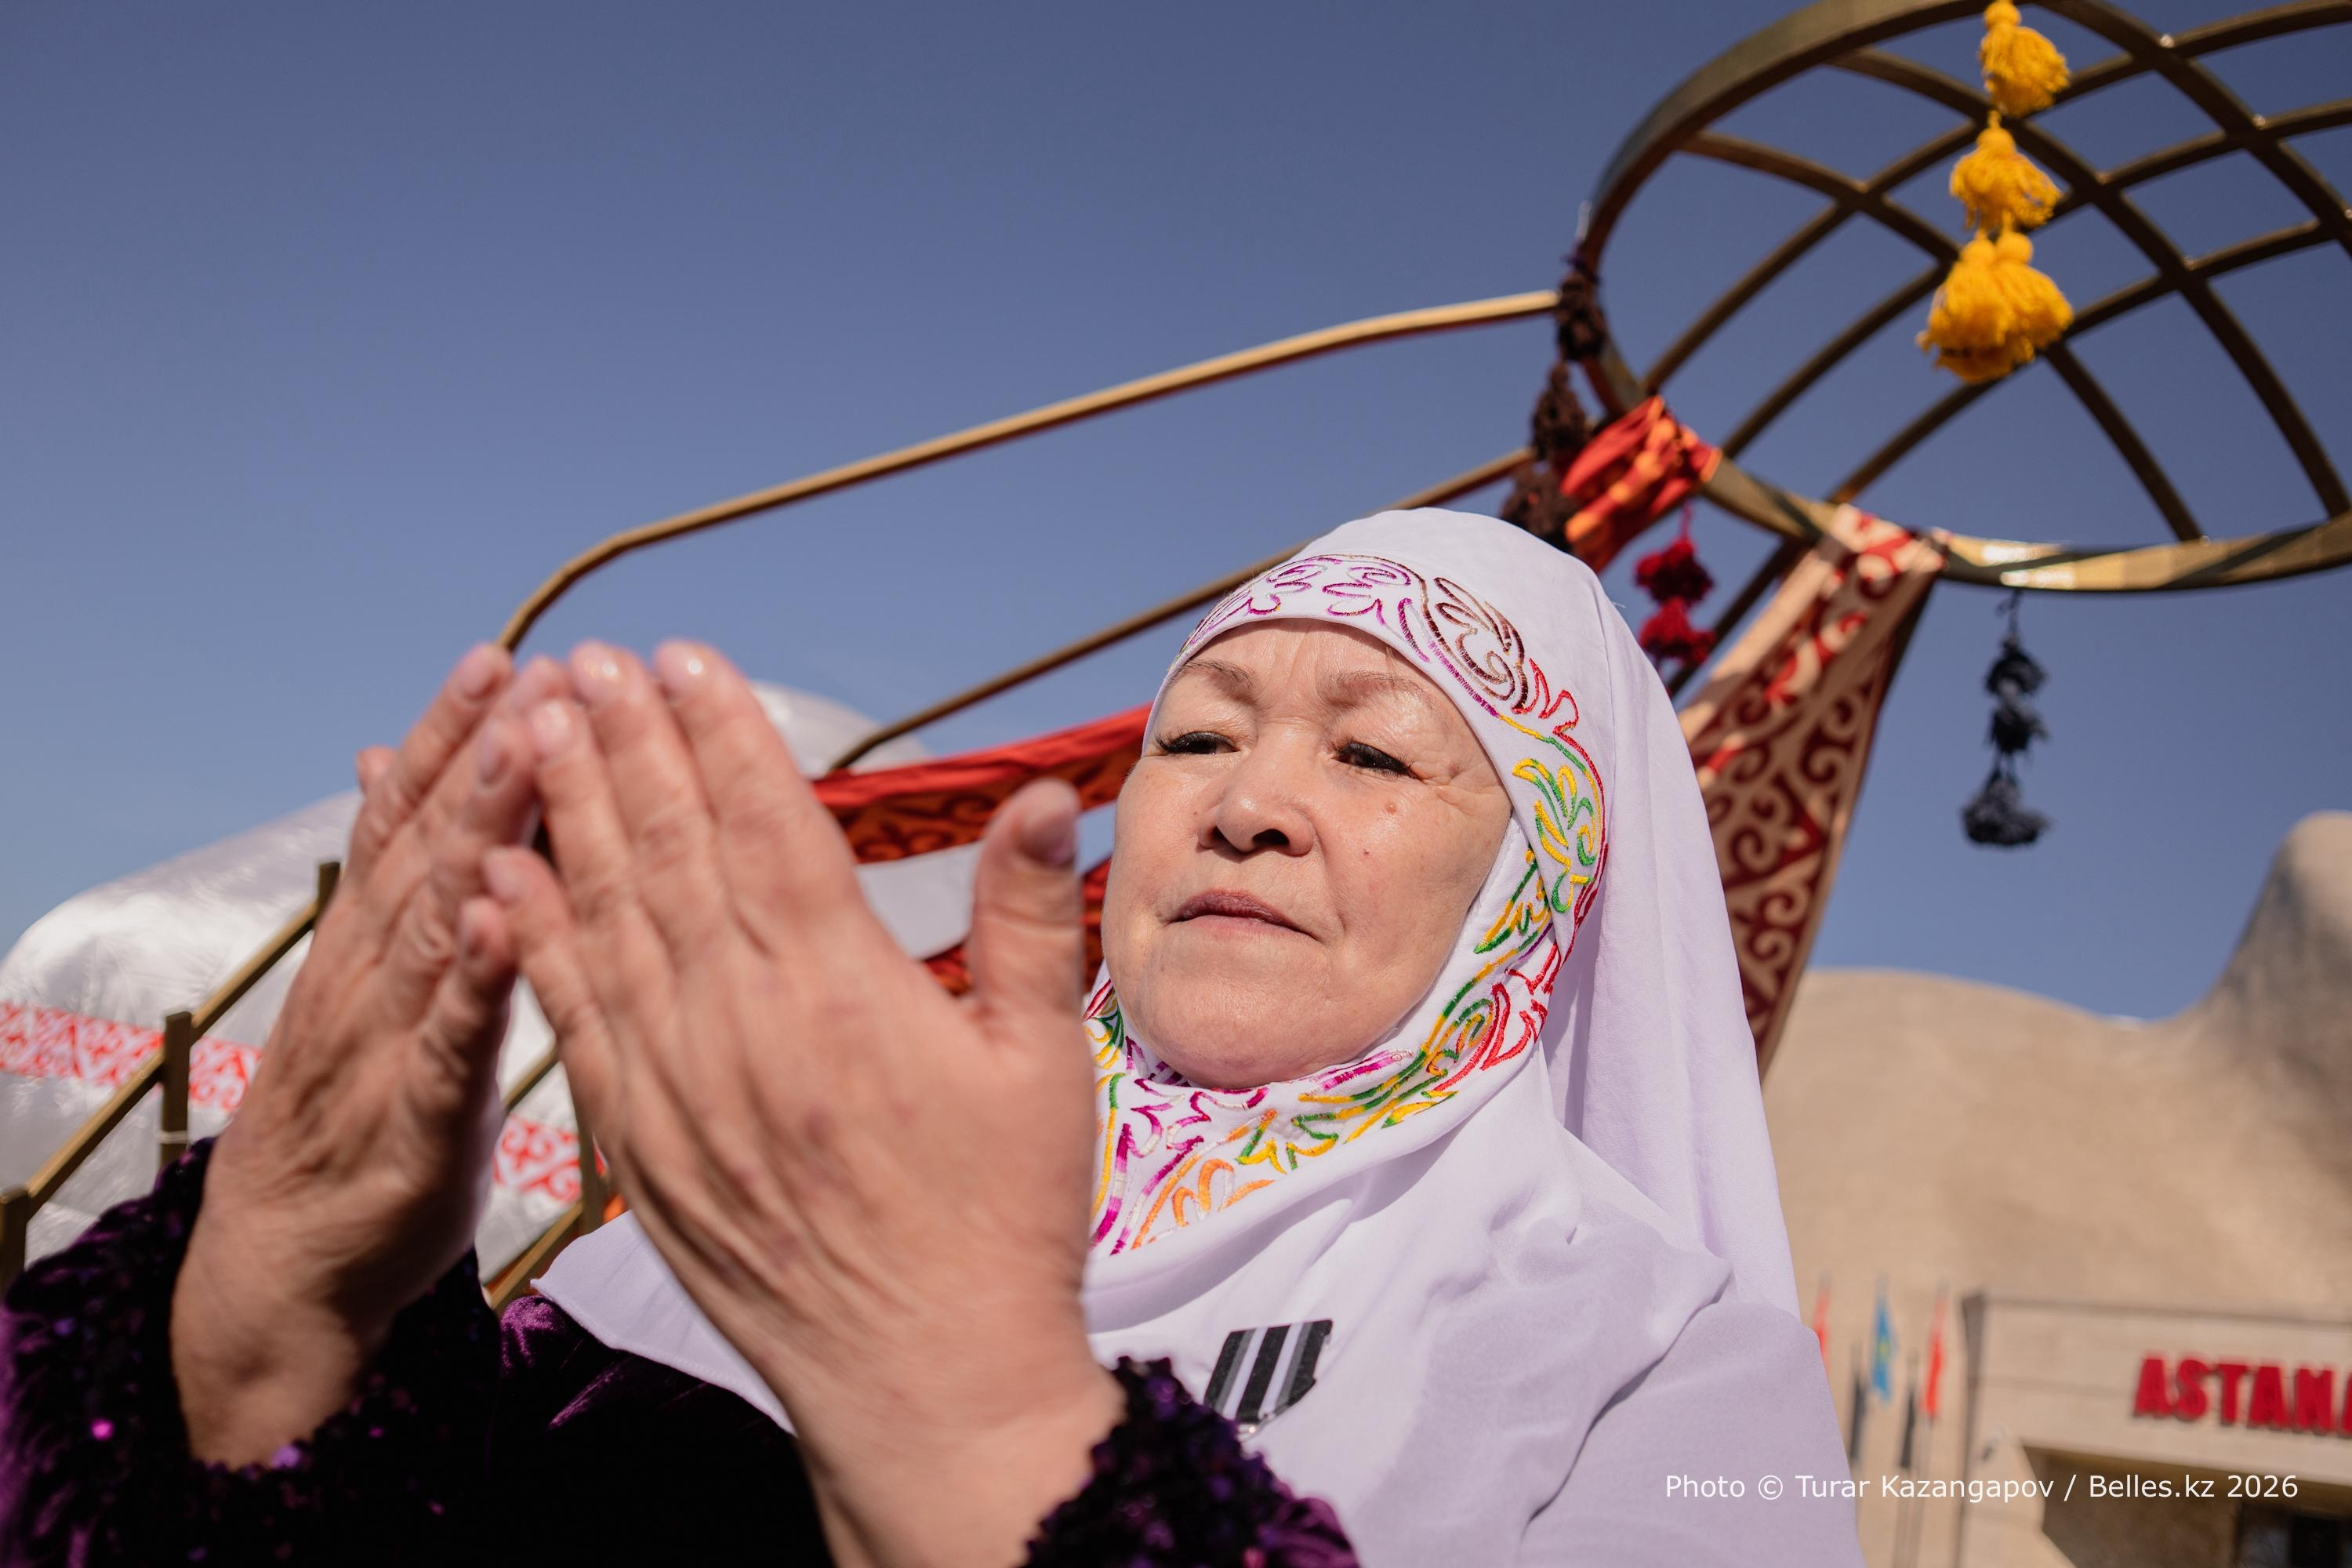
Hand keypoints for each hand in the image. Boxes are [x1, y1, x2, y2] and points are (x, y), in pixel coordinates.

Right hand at [172, 646, 561, 1463]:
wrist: (286, 1263)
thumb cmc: (356, 1110)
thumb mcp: (375, 981)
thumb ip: (394, 877)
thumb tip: (390, 758)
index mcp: (371, 941)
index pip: (405, 816)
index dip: (449, 734)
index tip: (505, 654)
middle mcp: (371, 975)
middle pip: (425, 847)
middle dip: (480, 754)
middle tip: (533, 672)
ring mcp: (389, 1044)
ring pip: (436, 921)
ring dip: (481, 833)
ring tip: (526, 753)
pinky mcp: (417, 1121)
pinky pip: (450, 1043)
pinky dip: (475, 981)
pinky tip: (505, 923)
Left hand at [479, 641, 1118, 1567]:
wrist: (925, 1382)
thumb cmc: (1000, 1223)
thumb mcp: (1045, 1066)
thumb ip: (1028, 922)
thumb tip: (1045, 797)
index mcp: (848, 994)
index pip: (768, 828)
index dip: (721, 732)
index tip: (685, 656)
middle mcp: (746, 1026)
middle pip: (671, 853)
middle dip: (626, 743)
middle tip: (585, 657)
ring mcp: (678, 1088)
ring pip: (606, 918)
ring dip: (567, 811)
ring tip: (537, 724)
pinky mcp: (636, 1147)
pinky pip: (570, 1019)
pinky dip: (528, 939)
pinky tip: (497, 872)